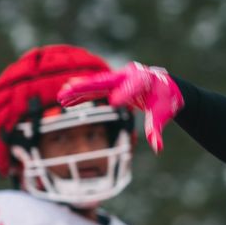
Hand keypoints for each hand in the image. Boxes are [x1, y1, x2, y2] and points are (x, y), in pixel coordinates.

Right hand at [58, 62, 183, 152]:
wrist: (165, 87)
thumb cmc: (165, 100)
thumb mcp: (163, 114)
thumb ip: (156, 129)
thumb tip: (157, 148)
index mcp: (145, 80)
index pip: (134, 87)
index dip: (125, 93)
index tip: (114, 102)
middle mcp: (128, 75)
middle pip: (105, 81)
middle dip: (86, 86)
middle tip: (68, 90)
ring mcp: (117, 78)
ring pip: (94, 84)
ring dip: (77, 90)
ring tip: (60, 97)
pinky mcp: (111, 83)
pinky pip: (93, 89)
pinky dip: (80, 95)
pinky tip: (66, 101)